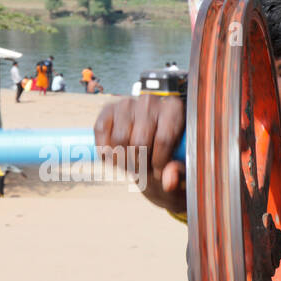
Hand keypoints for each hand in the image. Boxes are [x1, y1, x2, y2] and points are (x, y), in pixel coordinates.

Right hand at [93, 95, 185, 213]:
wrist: (149, 150)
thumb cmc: (168, 158)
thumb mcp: (180, 169)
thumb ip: (179, 175)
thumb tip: (169, 178)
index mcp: (174, 110)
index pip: (163, 140)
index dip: (158, 162)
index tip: (158, 173)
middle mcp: (150, 102)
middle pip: (140, 142)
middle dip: (140, 164)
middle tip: (143, 170)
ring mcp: (127, 104)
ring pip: (119, 140)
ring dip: (122, 160)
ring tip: (131, 165)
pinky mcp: (108, 109)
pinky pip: (101, 133)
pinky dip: (105, 151)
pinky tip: (116, 157)